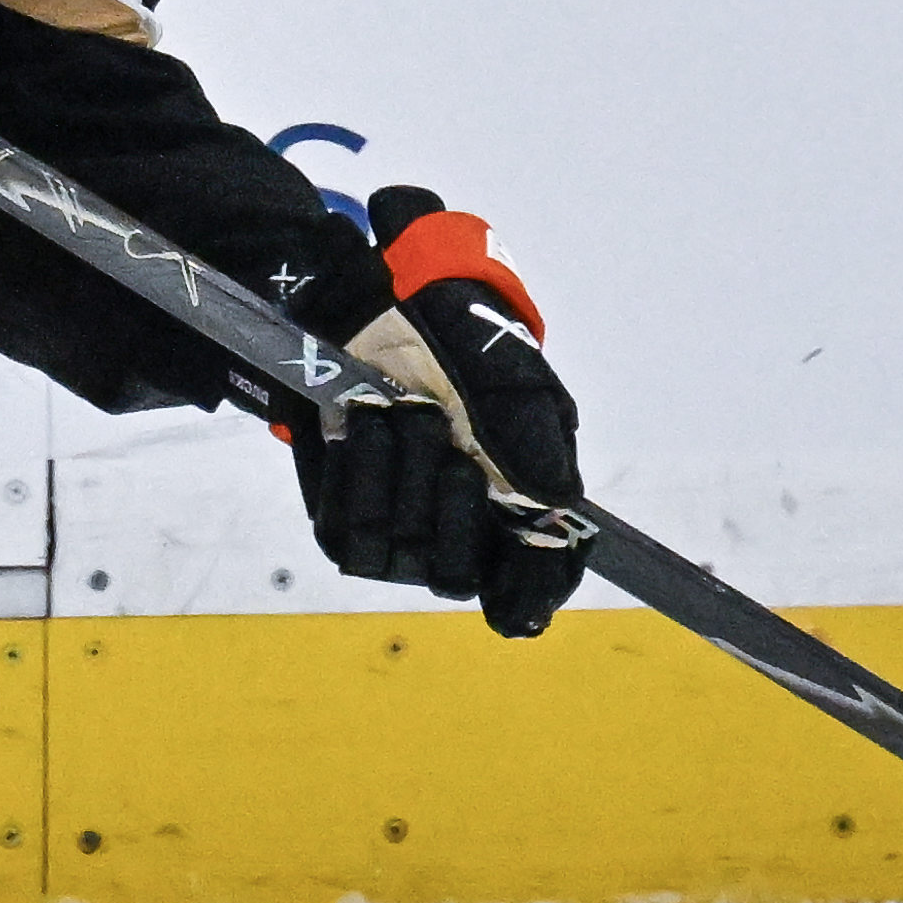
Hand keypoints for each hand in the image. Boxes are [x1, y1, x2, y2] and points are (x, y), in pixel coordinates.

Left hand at [293, 187, 588, 636]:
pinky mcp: (345, 526)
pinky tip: (364, 423)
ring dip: (400, 470)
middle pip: (457, 576)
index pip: (533, 590)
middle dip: (449, 503)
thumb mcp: (513, 381)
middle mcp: (463, 539)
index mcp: (520, 515)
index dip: (532, 588)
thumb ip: (537, 442)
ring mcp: (401, 540)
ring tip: (400, 409)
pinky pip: (347, 530)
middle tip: (443, 429)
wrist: (380, 311)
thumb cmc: (461, 348)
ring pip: (399, 553)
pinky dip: (358, 469)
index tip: (521, 545)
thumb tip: (558, 502)